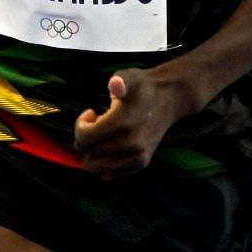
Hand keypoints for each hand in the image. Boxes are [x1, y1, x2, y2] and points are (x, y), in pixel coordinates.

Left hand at [73, 68, 195, 177]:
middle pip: (87, 153)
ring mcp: (137, 156)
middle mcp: (131, 144)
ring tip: (103, 136)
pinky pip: (110, 174)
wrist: (171, 98)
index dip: (80, 125)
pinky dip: (103, 163)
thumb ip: (120, 80)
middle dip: (85, 139)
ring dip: (92, 153)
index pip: (84, 138)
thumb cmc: (143, 87)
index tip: (91, 112)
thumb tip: (116, 85)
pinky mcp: (141, 163)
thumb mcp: (130, 77)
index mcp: (123, 123)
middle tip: (97, 124)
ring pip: (95, 168)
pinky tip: (110, 146)